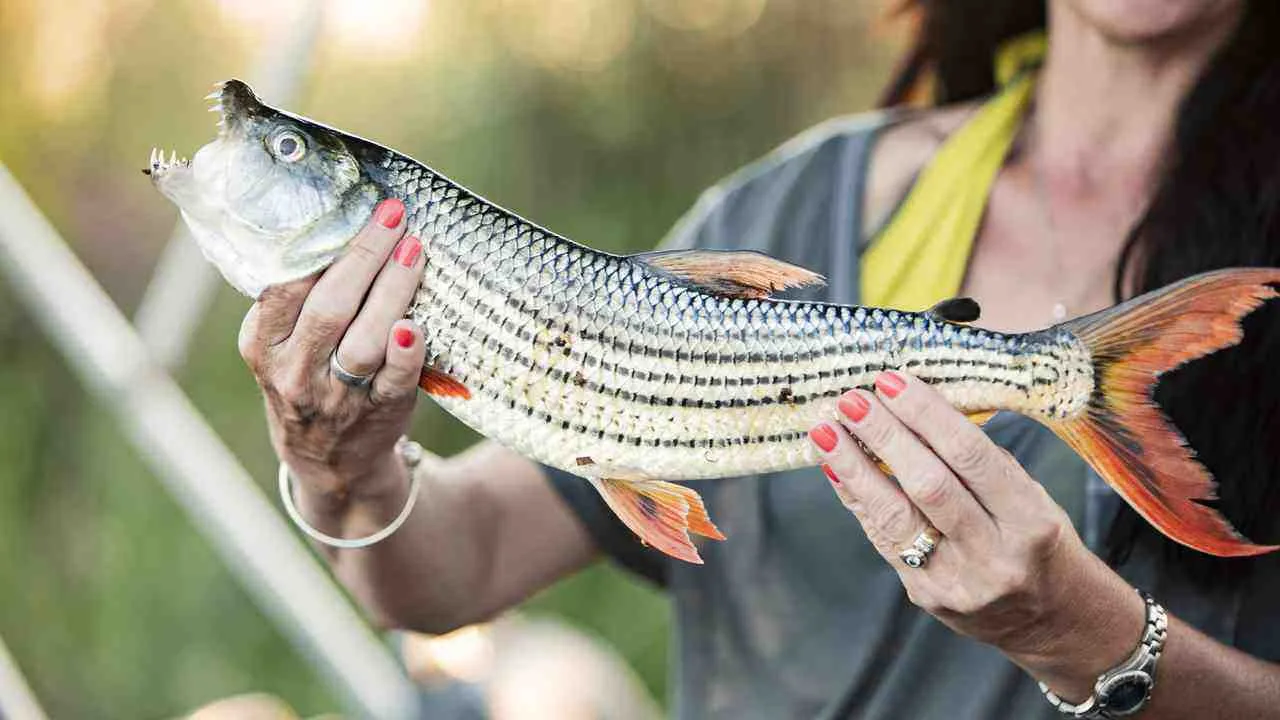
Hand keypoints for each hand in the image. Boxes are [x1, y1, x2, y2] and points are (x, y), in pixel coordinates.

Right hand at [239, 198, 426, 499]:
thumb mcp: (283, 346)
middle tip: (394, 216)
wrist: (330, 463)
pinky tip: (417, 324)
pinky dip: (407, 353)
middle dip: (365, 256)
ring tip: (414, 250)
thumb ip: (298, 300)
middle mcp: (294, 372)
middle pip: (330, 307)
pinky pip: (394, 381)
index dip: (320, 246)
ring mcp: (337, 397)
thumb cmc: (310, 381)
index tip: (351, 208)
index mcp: (263, 345)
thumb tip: (339, 223)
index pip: (285, 287)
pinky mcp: (378, 413)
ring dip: (392, 291)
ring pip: (364, 340)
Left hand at [809, 371, 1145, 699]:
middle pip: (928, 485)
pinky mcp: (925, 595)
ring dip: (853, 467)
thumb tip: (913, 408)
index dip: (926, 415)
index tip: (892, 381)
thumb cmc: (1038, 540)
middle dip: (884, 436)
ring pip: (893, 517)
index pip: (971, 457)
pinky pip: (881, 538)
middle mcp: (993, 556)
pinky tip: (835, 467)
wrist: (1051, 619)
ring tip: (826, 429)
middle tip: (852, 398)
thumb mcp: (1031, 496)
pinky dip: (856, 497)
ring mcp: (956, 582)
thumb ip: (978, 461)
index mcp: (1030, 521)